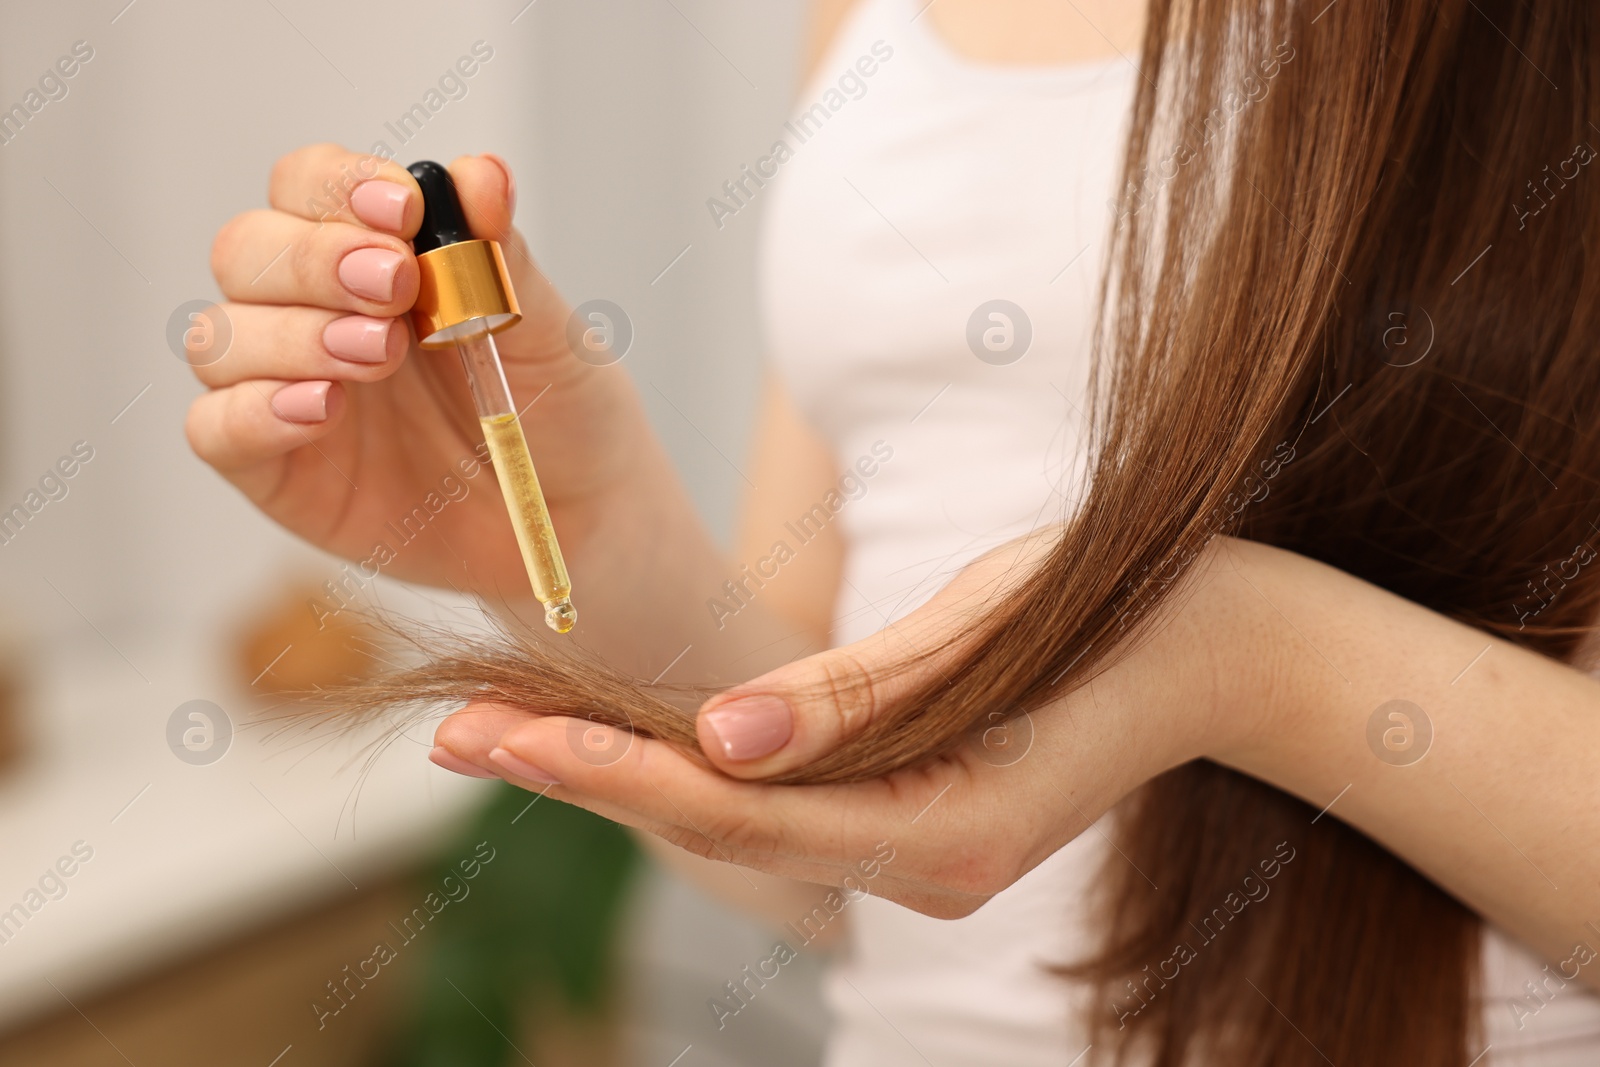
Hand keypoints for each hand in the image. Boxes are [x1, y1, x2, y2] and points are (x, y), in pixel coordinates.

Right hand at [186, 144, 650, 596]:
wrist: (577, 516)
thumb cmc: (558, 412)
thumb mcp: (549, 333)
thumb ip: (504, 257)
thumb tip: (483, 174)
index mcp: (371, 254)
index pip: (307, 187)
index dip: (338, 185)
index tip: (403, 208)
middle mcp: (312, 311)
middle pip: (247, 251)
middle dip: (313, 258)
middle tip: (395, 283)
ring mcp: (285, 388)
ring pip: (221, 336)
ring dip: (293, 334)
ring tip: (379, 354)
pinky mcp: (276, 469)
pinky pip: (216, 428)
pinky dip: (255, 411)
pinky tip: (323, 408)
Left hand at [430, 538, 1266, 915]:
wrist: (1244, 650)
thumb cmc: (1140, 610)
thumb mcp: (999, 624)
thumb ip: (859, 693)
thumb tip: (717, 737)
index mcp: (948, 831)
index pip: (744, 811)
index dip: (614, 773)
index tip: (500, 735)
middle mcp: (926, 864)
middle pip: (726, 828)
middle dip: (592, 777)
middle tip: (460, 731)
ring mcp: (923, 849)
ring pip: (749, 822)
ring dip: (631, 774)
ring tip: (509, 729)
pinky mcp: (921, 814)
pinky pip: (792, 802)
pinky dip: (702, 768)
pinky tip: (625, 734)